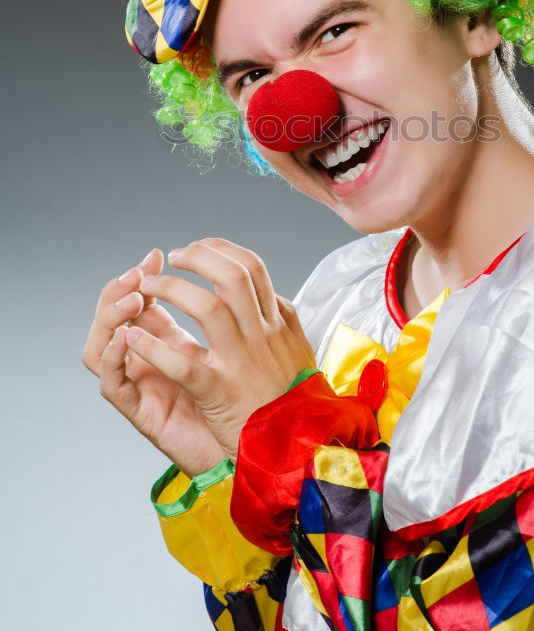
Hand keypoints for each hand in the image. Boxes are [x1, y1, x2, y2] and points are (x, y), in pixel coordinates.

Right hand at [81, 249, 227, 476]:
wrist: (255, 458)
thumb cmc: (246, 406)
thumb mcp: (237, 350)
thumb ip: (228, 318)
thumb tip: (230, 273)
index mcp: (169, 343)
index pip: (140, 302)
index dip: (143, 275)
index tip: (158, 253)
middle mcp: (149, 362)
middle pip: (112, 318)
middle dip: (119, 288)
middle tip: (139, 272)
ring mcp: (141, 387)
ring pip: (101, 347)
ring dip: (111, 317)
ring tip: (131, 298)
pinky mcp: (142, 415)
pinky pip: (113, 383)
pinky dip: (114, 358)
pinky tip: (125, 339)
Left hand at [126, 238, 316, 461]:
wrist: (302, 450)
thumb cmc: (297, 404)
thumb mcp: (300, 354)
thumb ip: (286, 323)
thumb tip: (274, 295)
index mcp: (278, 323)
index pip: (253, 268)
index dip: (222, 250)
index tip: (200, 247)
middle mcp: (262, 335)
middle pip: (231, 276)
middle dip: (197, 258)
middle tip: (172, 257)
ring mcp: (242, 362)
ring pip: (207, 307)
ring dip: (171, 290)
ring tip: (148, 287)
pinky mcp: (220, 392)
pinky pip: (182, 363)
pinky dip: (153, 347)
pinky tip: (133, 338)